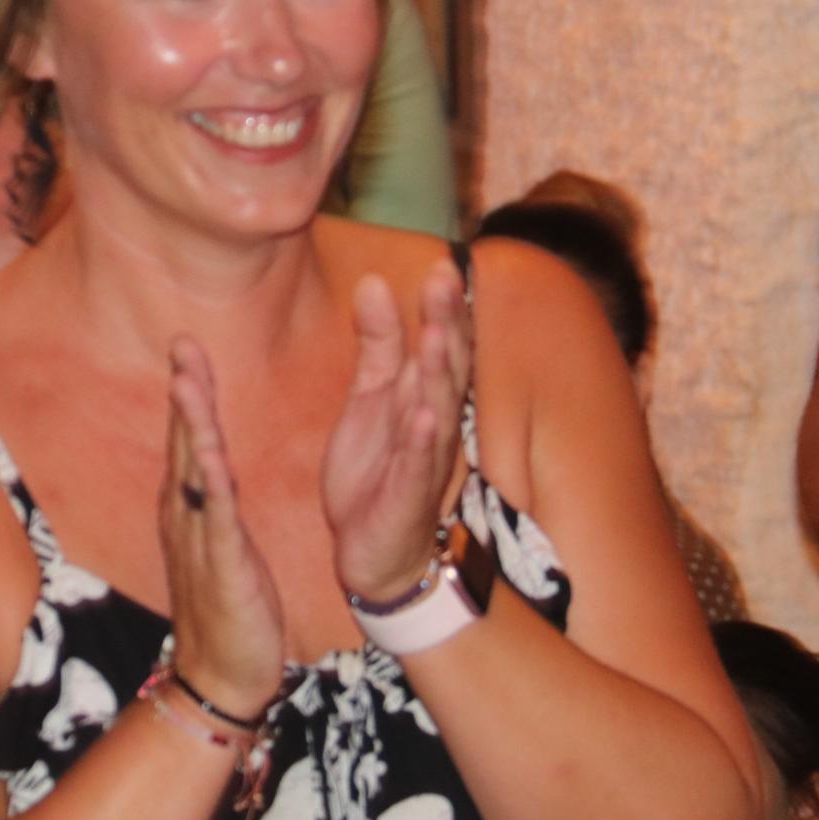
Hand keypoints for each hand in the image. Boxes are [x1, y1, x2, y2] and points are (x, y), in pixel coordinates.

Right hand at [158, 336, 284, 718]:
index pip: (188, 441)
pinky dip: (214, 484)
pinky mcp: (222, 568)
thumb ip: (211, 502)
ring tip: (189, 380)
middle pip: (184, 443)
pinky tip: (212, 454)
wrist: (222, 678)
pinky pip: (217, 520)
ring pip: (195, 473)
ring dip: (192, 425)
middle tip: (182, 342)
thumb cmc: (228, 610)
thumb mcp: (218, 544)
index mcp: (189, 510)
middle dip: (184, 392)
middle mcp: (186, 519)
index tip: (188, 347)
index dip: (187, 393)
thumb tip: (208, 463)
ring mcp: (199, 542)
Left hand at [320, 262, 469, 601]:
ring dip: (438, 374)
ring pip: (437, 411)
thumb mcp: (371, 397)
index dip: (444, 309)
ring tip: (435, 335)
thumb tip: (375, 281)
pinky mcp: (408, 497)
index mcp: (426, 397)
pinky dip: (422, 441)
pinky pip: (418, 466)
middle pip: (447, 369)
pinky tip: (422, 415)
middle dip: (446, 325)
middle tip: (445, 281)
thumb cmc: (379, 471)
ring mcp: (425, 462)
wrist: (375, 552)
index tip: (444, 266)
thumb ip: (378, 344)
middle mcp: (435, 425)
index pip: (442, 346)